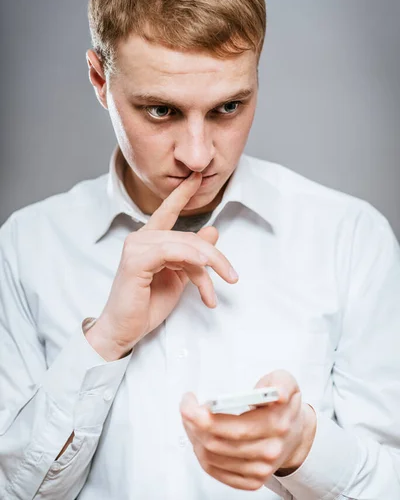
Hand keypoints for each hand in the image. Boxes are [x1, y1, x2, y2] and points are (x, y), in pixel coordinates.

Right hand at [86, 171, 238, 359]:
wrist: (124, 331)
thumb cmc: (146, 305)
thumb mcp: (180, 278)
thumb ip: (194, 256)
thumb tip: (213, 230)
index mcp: (151, 240)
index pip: (168, 210)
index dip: (183, 193)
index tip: (197, 175)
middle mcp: (142, 238)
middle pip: (190, 237)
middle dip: (215, 259)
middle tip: (231, 278)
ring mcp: (137, 246)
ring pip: (185, 246)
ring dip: (206, 270)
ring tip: (211, 294)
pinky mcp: (136, 260)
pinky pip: (171, 253)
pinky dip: (190, 261)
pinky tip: (202, 273)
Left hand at [180, 370, 315, 490]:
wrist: (296, 433)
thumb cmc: (283, 405)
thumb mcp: (286, 381)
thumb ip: (281, 382)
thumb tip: (277, 394)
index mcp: (276, 424)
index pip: (234, 427)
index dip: (204, 417)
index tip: (190, 403)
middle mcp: (268, 450)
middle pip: (217, 442)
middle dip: (193, 423)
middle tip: (187, 406)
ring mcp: (260, 469)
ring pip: (211, 457)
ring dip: (194, 436)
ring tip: (191, 419)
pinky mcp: (252, 480)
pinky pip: (215, 471)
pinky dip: (201, 453)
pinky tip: (200, 438)